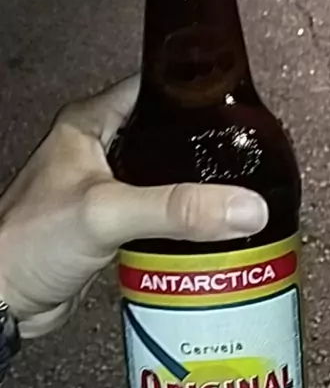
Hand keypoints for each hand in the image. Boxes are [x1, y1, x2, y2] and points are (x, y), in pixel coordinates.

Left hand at [0, 74, 267, 338]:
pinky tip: (208, 230)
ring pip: (165, 176)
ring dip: (195, 188)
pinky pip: (157, 213)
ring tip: (238, 192)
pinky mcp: (112, 224)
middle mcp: (99, 150)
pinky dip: (181, 221)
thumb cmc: (26, 243)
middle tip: (247, 156)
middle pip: (167, 135)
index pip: (155, 88)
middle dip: (204, 147)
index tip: (239, 103)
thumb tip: (244, 206)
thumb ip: (176, 208)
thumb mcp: (107, 213)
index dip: (196, 91)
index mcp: (90, 123)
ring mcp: (106, 188)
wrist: (3, 299)